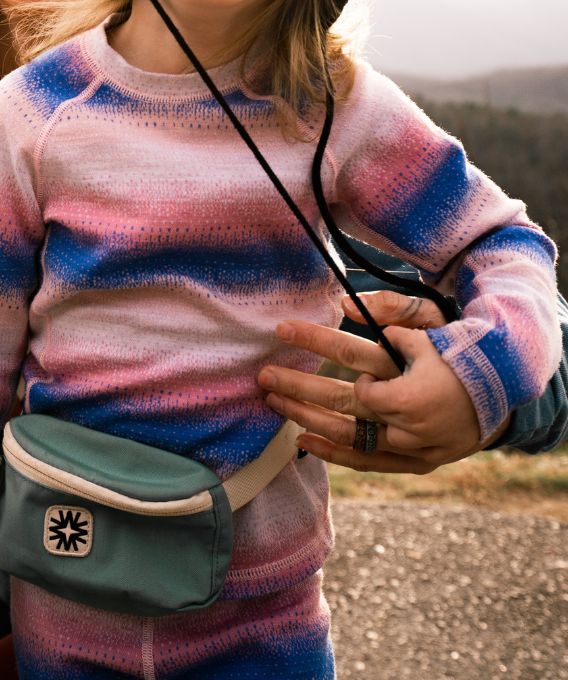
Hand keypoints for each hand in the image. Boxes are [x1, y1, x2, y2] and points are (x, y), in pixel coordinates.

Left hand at [258, 292, 485, 472]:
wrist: (500, 396)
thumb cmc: (459, 352)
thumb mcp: (432, 321)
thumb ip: (393, 310)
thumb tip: (346, 303)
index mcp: (414, 384)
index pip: (358, 372)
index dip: (323, 349)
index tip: (288, 333)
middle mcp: (410, 421)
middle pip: (343, 403)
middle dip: (298, 387)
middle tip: (263, 376)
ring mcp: (410, 445)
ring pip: (348, 434)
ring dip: (306, 417)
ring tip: (272, 401)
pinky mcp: (412, 461)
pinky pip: (365, 460)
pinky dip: (332, 452)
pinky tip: (302, 440)